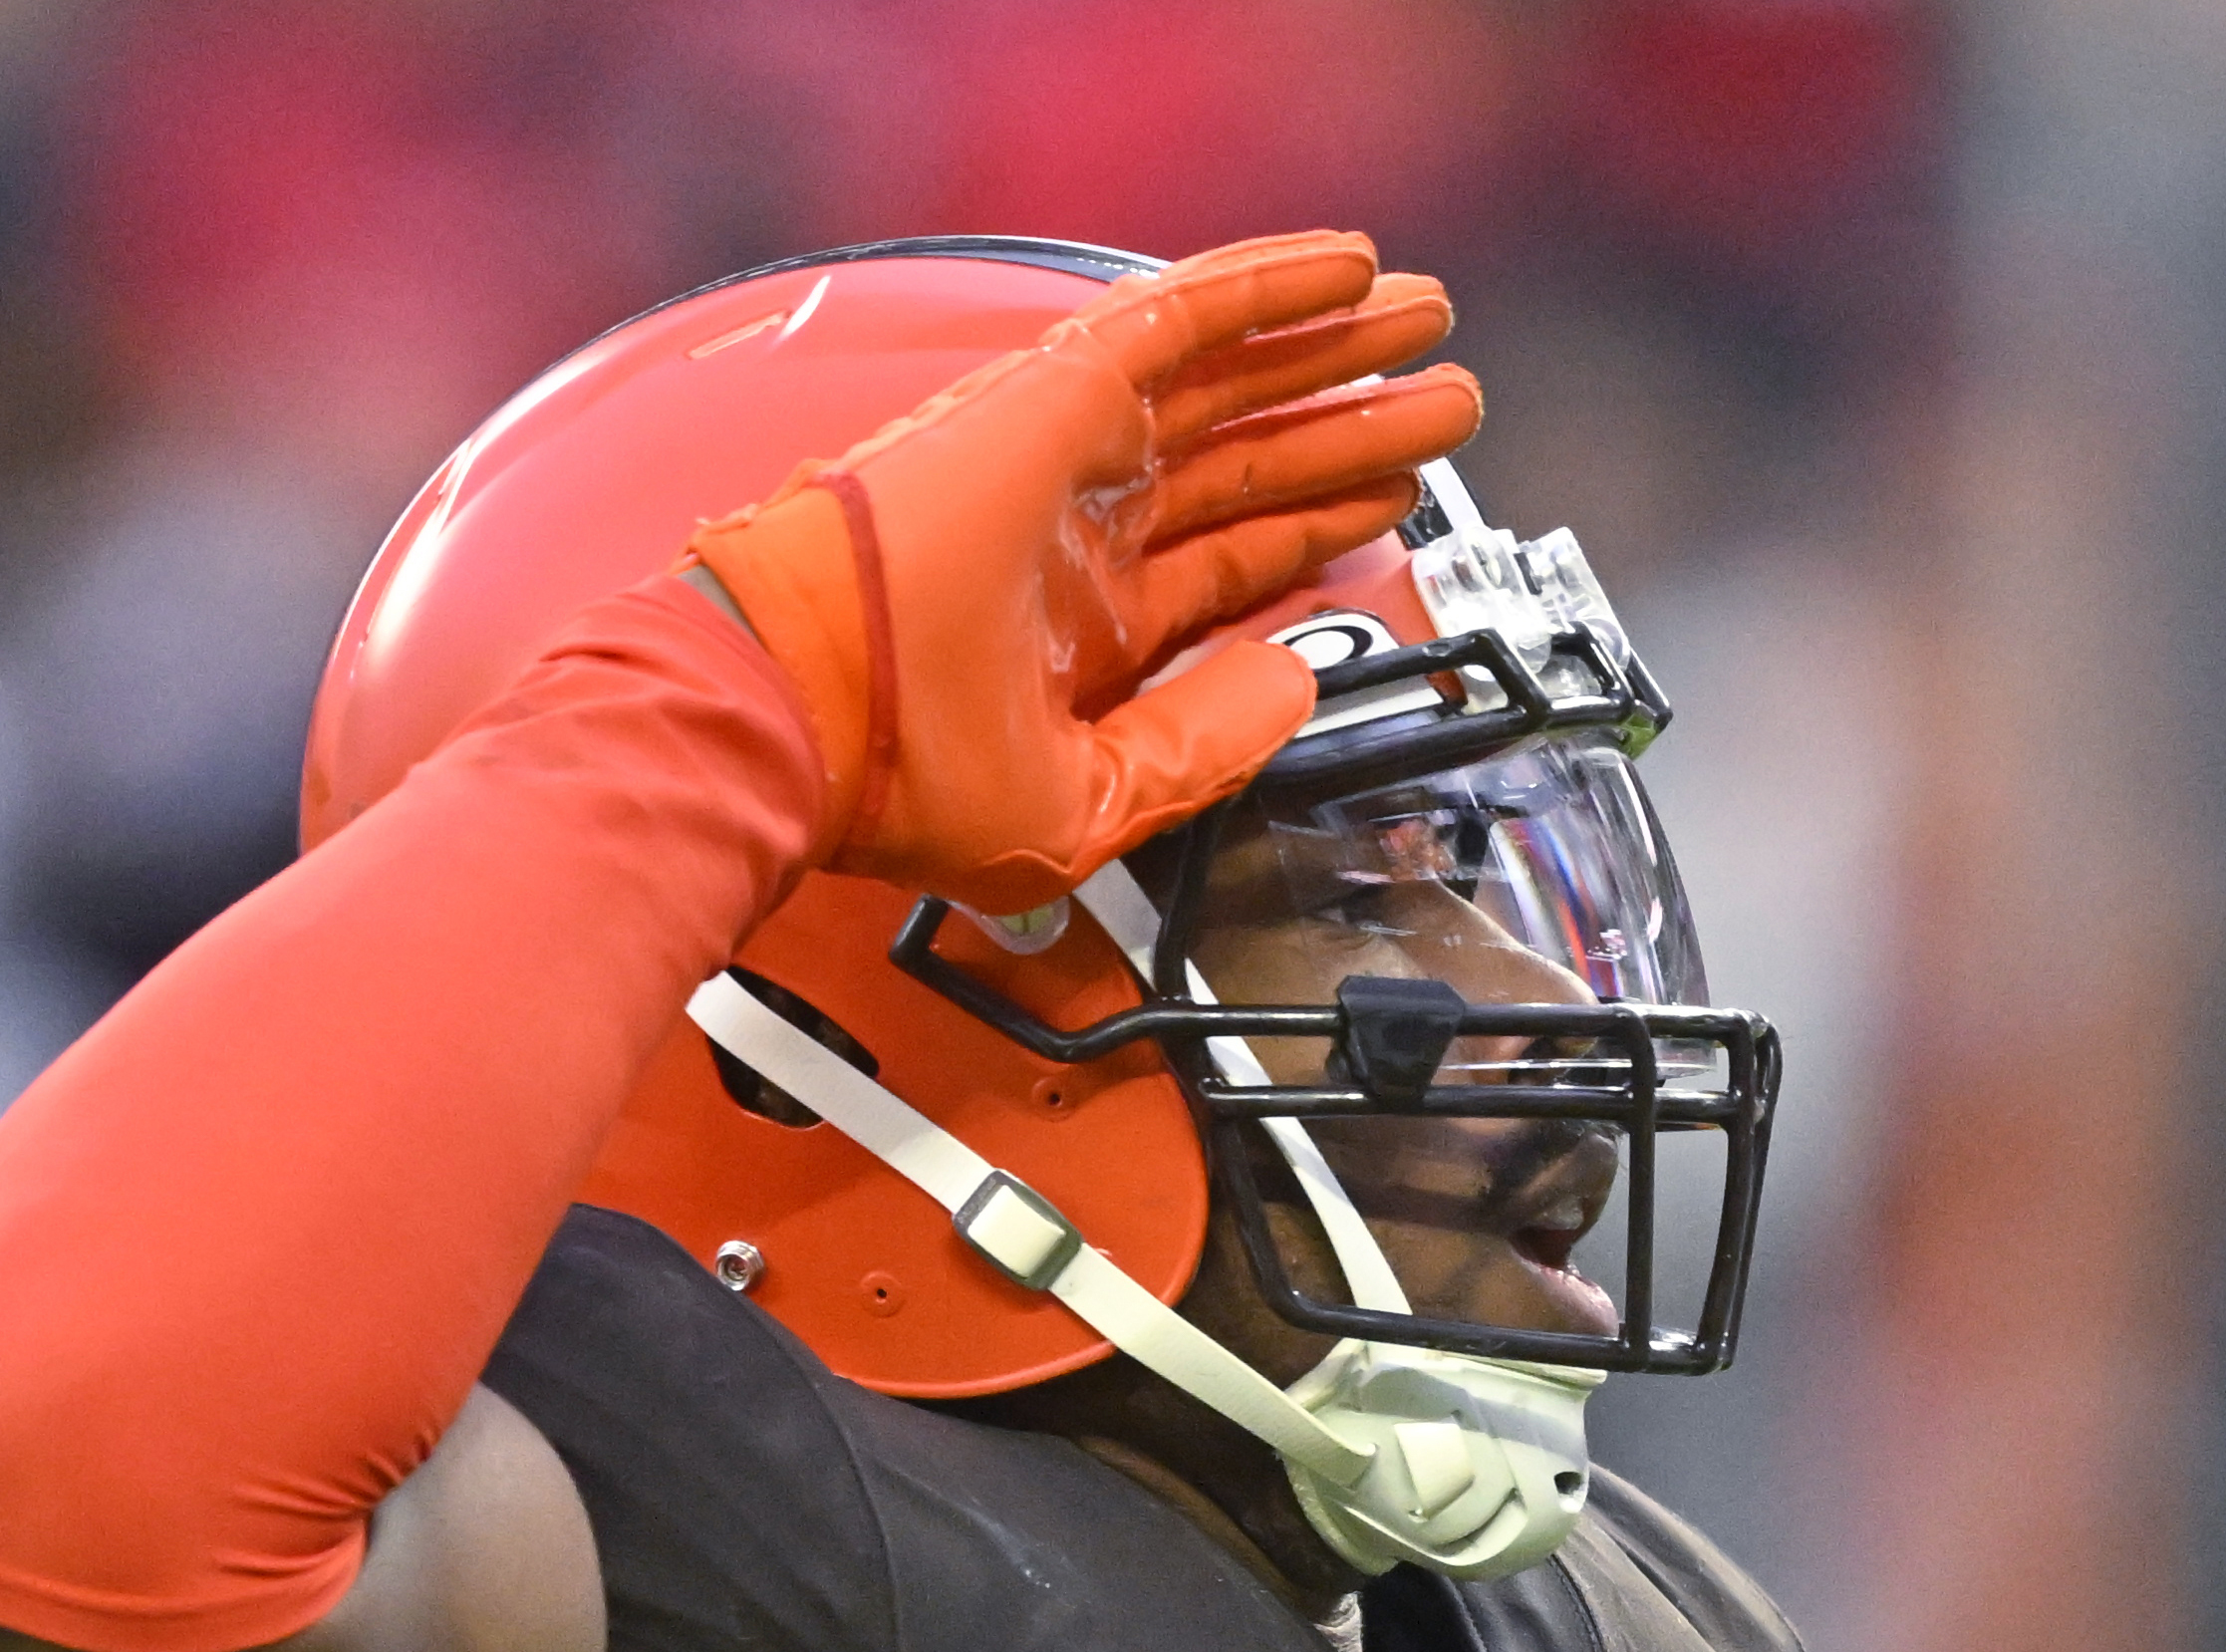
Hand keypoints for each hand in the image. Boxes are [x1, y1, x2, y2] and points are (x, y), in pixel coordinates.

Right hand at [684, 232, 1481, 911]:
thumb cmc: (881, 772)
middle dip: (1351, 432)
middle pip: (1250, 466)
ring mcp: (1068, 456)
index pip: (1228, 567)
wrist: (784, 712)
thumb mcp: (1081, 805)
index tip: (1392, 511)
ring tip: (1427, 327)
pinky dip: (1270, 289)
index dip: (1316, 534)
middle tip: (1442, 405)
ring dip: (1336, 352)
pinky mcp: (1055, 397)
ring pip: (1235, 384)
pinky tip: (1349, 271)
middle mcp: (1077, 532)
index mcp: (1075, 632)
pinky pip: (1183, 316)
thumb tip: (1293, 685)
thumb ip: (1198, 748)